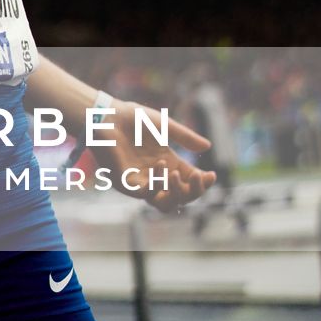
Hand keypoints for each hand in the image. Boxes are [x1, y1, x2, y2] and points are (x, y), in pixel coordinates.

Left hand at [106, 100, 215, 215]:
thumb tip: (208, 146)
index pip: (190, 182)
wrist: (108, 116)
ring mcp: (141, 182)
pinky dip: (156, 184)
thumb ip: (185, 137)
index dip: (202, 183)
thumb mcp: (165, 127)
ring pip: (165, 204)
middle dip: (194, 191)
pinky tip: (161, 166)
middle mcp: (156, 176)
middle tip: (198, 177)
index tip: (211, 175)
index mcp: (168, 163)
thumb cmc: (134, 119)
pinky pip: (146, 195)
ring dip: (176, 193)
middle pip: (181, 198)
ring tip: (176, 174)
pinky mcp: (126, 184)